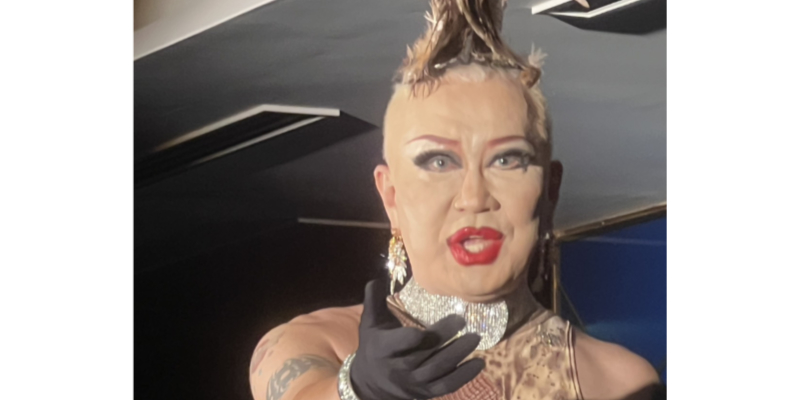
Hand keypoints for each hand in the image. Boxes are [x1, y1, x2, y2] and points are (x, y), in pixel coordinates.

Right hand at [349, 280, 484, 399]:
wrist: (371, 384)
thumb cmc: (373, 346)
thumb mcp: (369, 324)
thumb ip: (373, 300)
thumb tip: (378, 278)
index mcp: (383, 348)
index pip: (401, 342)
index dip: (415, 335)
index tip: (427, 321)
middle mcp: (398, 368)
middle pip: (424, 353)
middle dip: (444, 337)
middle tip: (463, 320)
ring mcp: (413, 382)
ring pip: (438, 370)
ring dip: (458, 354)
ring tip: (475, 338)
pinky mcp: (425, 392)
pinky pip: (446, 386)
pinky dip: (464, 376)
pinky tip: (479, 363)